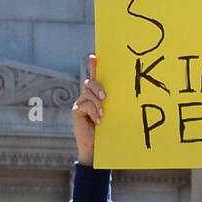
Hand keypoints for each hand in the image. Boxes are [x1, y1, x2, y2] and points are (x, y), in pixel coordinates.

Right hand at [71, 52, 104, 166]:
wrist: (96, 146)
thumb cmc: (107, 129)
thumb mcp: (112, 112)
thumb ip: (111, 102)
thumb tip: (125, 92)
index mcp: (97, 94)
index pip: (95, 76)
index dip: (94, 66)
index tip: (94, 56)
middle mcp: (87, 96)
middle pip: (90, 82)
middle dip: (98, 86)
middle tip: (105, 97)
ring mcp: (80, 102)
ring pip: (88, 93)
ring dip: (97, 103)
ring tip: (103, 114)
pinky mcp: (76, 110)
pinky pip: (85, 104)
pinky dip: (93, 111)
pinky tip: (98, 121)